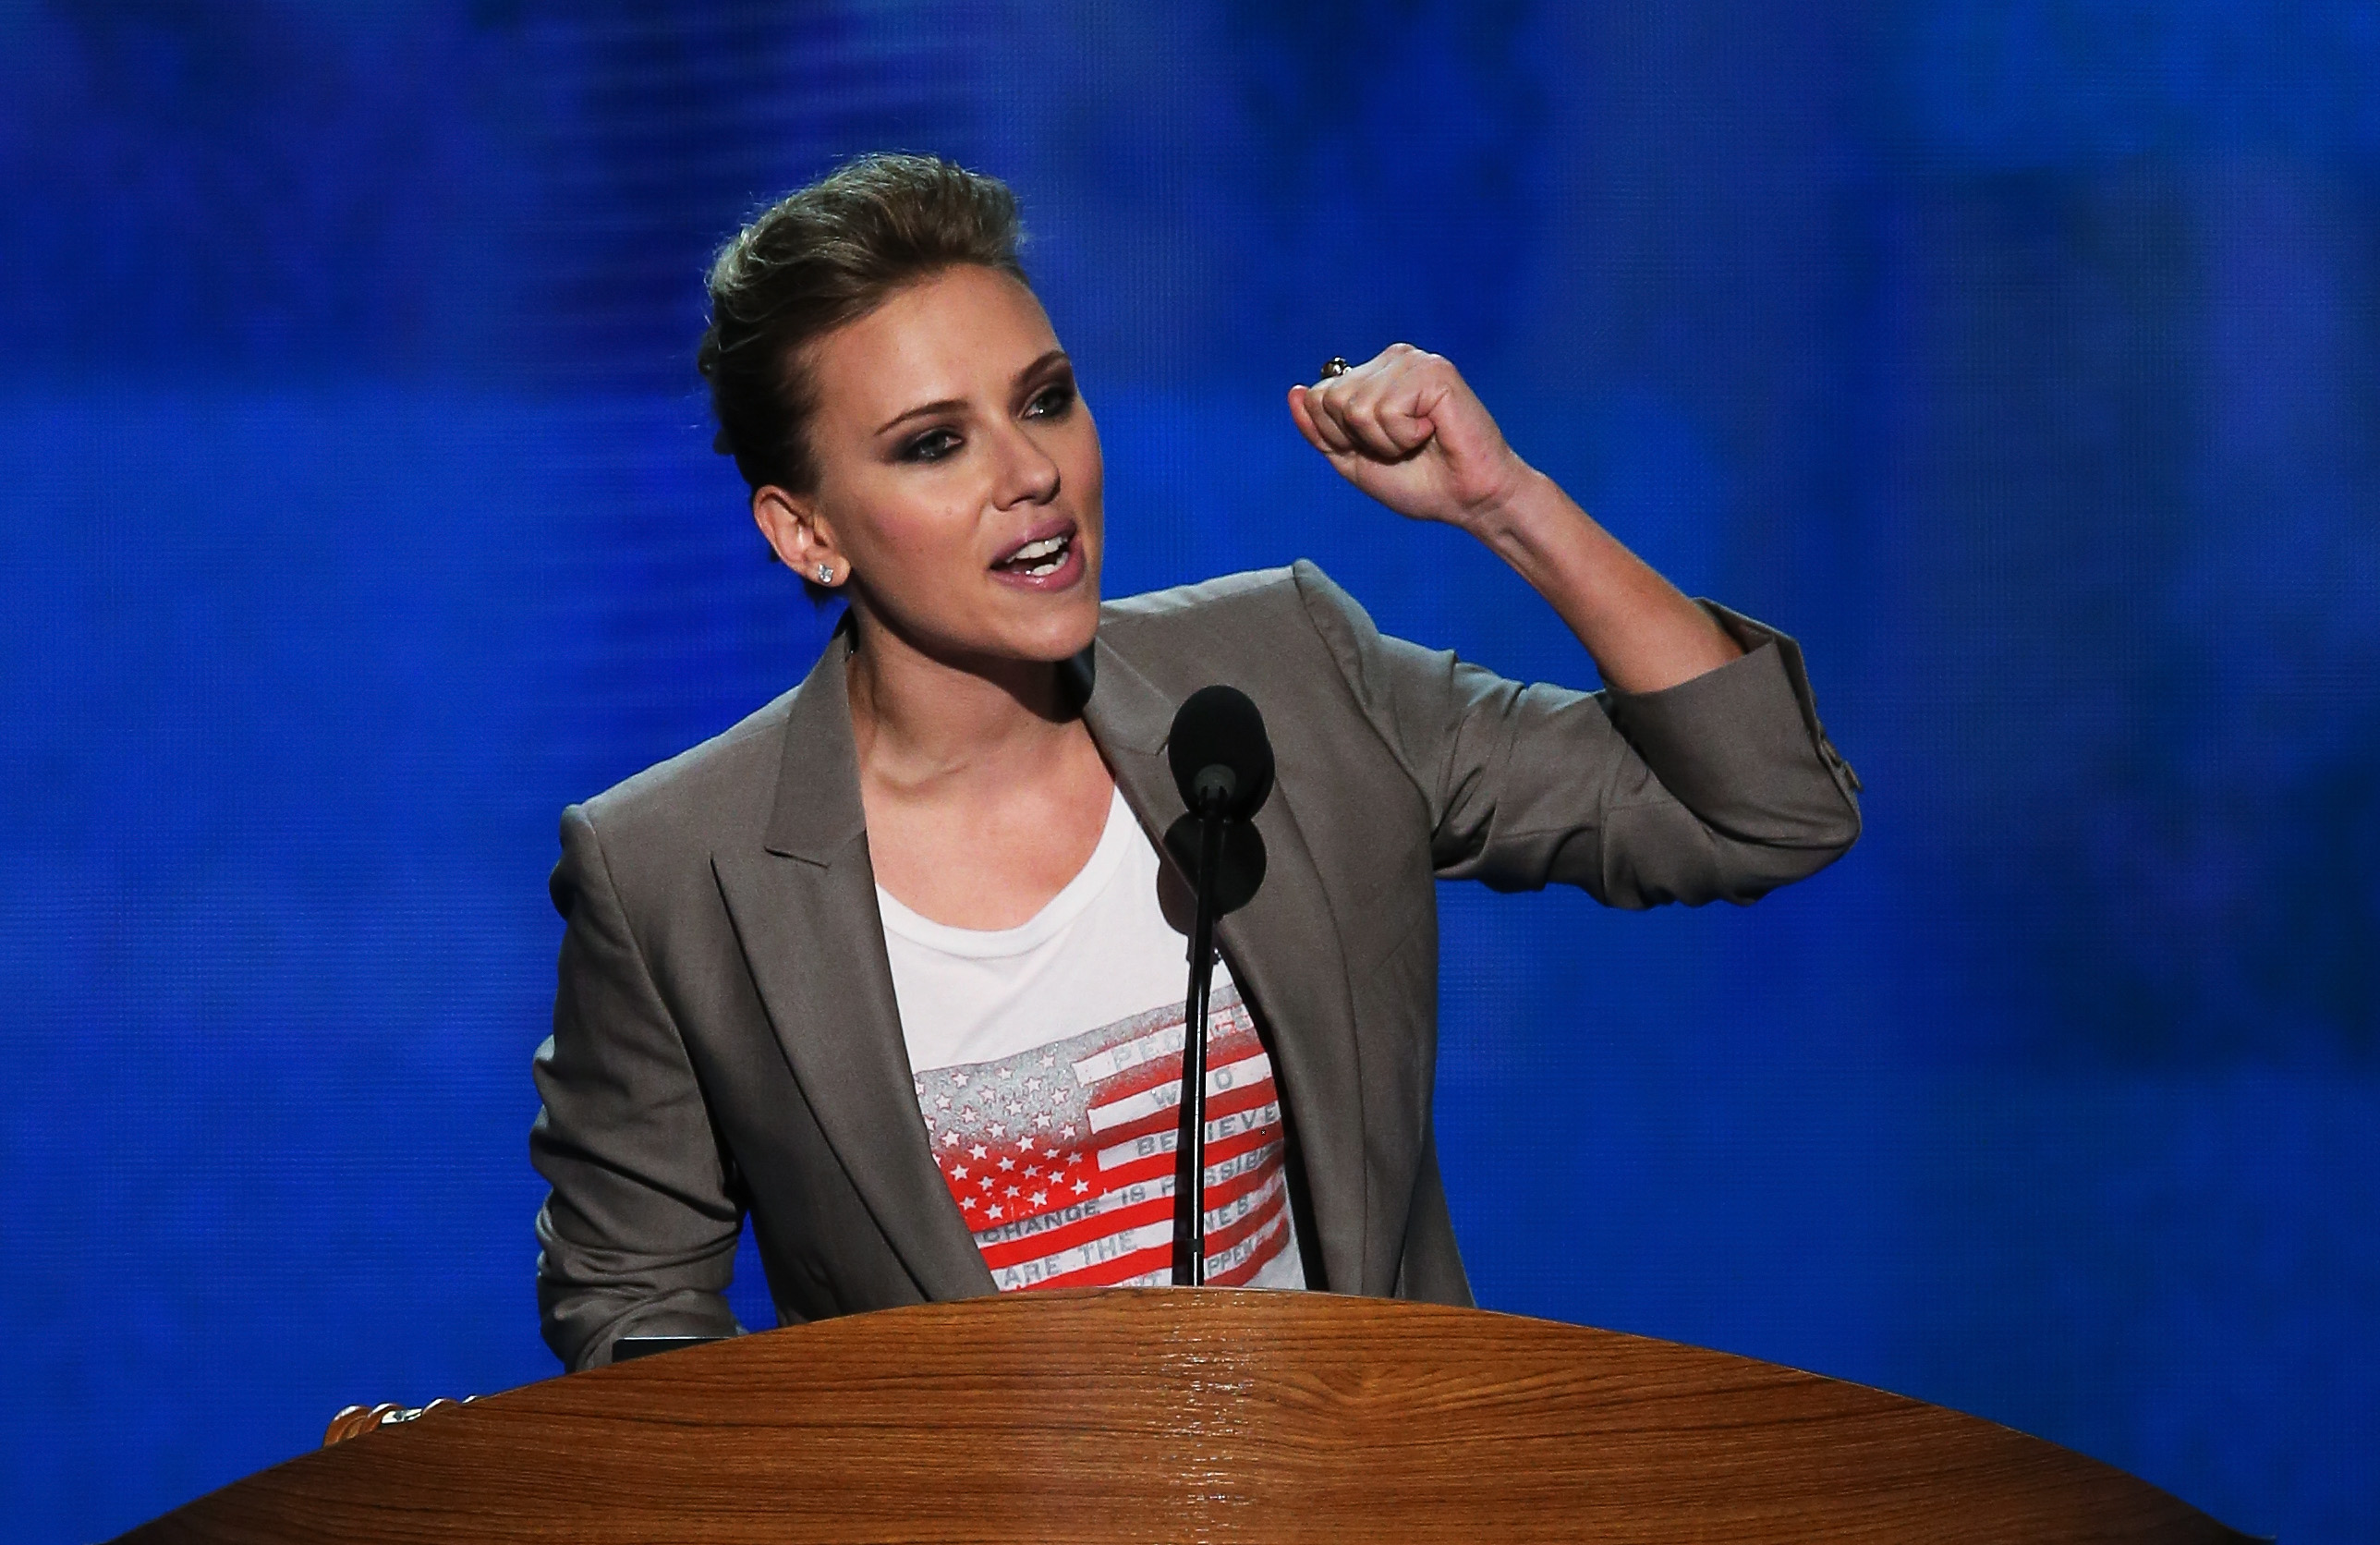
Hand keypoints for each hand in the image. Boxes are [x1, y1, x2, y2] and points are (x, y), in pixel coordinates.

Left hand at [1288, 345, 1531, 530]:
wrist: (1468, 501)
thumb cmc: (1420, 481)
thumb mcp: (1352, 460)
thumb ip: (1319, 430)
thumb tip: (1295, 390)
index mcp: (1372, 374)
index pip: (1317, 397)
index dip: (1336, 437)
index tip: (1377, 449)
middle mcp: (1392, 359)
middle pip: (1331, 400)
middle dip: (1359, 439)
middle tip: (1401, 447)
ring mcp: (1413, 362)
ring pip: (1356, 408)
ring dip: (1385, 441)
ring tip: (1419, 441)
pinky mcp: (1434, 372)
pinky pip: (1386, 411)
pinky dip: (1404, 436)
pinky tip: (1432, 432)